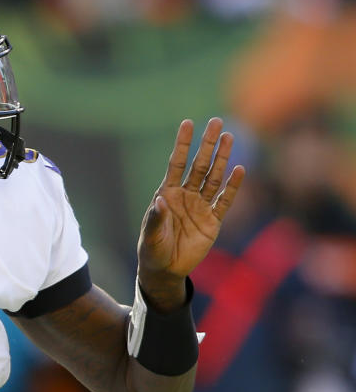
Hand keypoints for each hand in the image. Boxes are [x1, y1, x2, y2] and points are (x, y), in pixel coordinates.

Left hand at [137, 117, 244, 309]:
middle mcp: (185, 195)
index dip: (183, 144)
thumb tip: (160, 201)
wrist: (165, 269)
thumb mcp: (151, 236)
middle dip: (207, 144)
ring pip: (214, 178)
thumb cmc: (152, 250)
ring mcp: (200, 206)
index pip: (177, 163)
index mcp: (166, 194)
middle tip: (216, 122)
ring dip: (222, 158)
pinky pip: (224, 201)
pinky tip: (239, 169)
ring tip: (229, 137)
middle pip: (199, 165)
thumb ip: (156, 219)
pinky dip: (232, 186)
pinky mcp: (213, 221)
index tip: (188, 123)